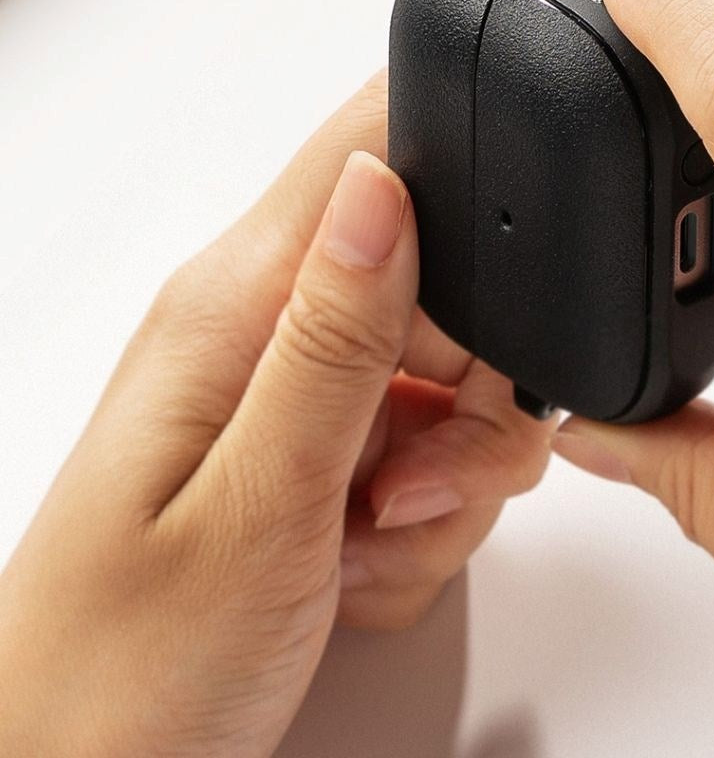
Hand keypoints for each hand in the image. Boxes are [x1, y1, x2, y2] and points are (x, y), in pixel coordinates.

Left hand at [0, 71, 553, 756]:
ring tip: (365, 540)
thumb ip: (335, 337)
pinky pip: (421, 451)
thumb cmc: (126, 665)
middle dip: (470, 402)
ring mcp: (293, 396)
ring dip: (446, 476)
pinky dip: (419, 516)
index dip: (458, 224)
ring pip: (447, 385)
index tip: (471, 343)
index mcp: (235, 306)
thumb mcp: (259, 502)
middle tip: (413, 486)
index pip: (369, 163)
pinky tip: (353, 559)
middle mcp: (261, 333)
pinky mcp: (315, 452)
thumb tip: (382, 183)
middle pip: (442, 295)